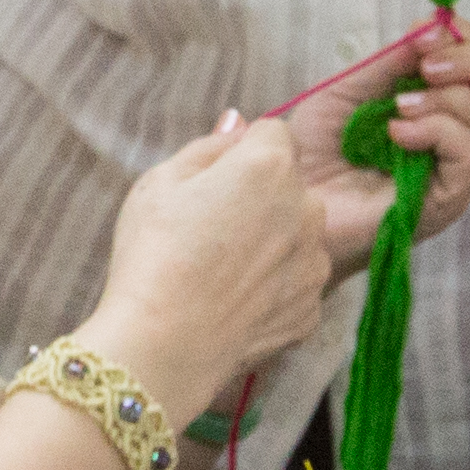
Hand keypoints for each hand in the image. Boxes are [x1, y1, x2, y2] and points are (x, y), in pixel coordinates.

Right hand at [83, 111, 337, 411]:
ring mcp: (315, 263)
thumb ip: (209, 146)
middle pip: (290, 187)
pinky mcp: (311, 309)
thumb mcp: (160, 181)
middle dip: (261, 198)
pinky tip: (232, 302)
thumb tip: (238, 125)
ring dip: (272, 244)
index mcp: (270, 167)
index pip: (273, 134)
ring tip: (220, 271)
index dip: (241, 153)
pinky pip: (294, 285)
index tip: (213, 181)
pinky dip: (272, 290)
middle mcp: (308, 209)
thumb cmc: (154, 255)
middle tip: (211, 228)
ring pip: (297, 237)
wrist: (163, 344)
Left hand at [319, 17, 469, 250]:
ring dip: (453, 99)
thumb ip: (391, 61)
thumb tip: (432, 27)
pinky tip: (398, 133)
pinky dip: (438, 130)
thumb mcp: (349, 89)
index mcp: (445, 105)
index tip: (422, 34)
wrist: (286, 205)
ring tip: (402, 105)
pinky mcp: (448, 201)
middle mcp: (462, 138)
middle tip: (428, 66)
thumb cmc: (315, 152)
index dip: (467, 40)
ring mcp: (458, 173)